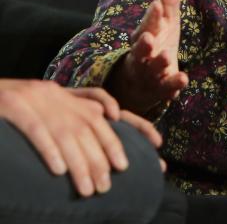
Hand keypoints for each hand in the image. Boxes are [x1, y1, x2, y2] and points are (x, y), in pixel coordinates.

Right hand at [0, 80, 162, 196]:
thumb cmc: (10, 105)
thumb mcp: (46, 105)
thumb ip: (76, 110)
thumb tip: (109, 117)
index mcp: (64, 95)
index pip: (106, 111)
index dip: (134, 127)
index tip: (155, 147)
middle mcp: (55, 94)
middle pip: (89, 126)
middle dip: (102, 155)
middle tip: (108, 185)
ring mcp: (34, 98)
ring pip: (65, 134)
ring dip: (79, 164)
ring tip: (88, 190)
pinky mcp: (13, 105)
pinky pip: (35, 130)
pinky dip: (49, 150)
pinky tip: (58, 171)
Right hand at [109, 0, 188, 114]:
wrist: (141, 82)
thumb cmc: (156, 44)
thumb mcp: (164, 23)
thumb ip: (168, 2)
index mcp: (143, 36)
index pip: (146, 25)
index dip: (151, 17)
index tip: (156, 5)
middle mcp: (142, 55)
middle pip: (140, 50)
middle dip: (143, 44)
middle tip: (148, 38)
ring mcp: (149, 73)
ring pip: (151, 70)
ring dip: (158, 64)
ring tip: (167, 57)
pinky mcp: (160, 89)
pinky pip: (165, 88)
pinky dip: (173, 85)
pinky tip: (183, 79)